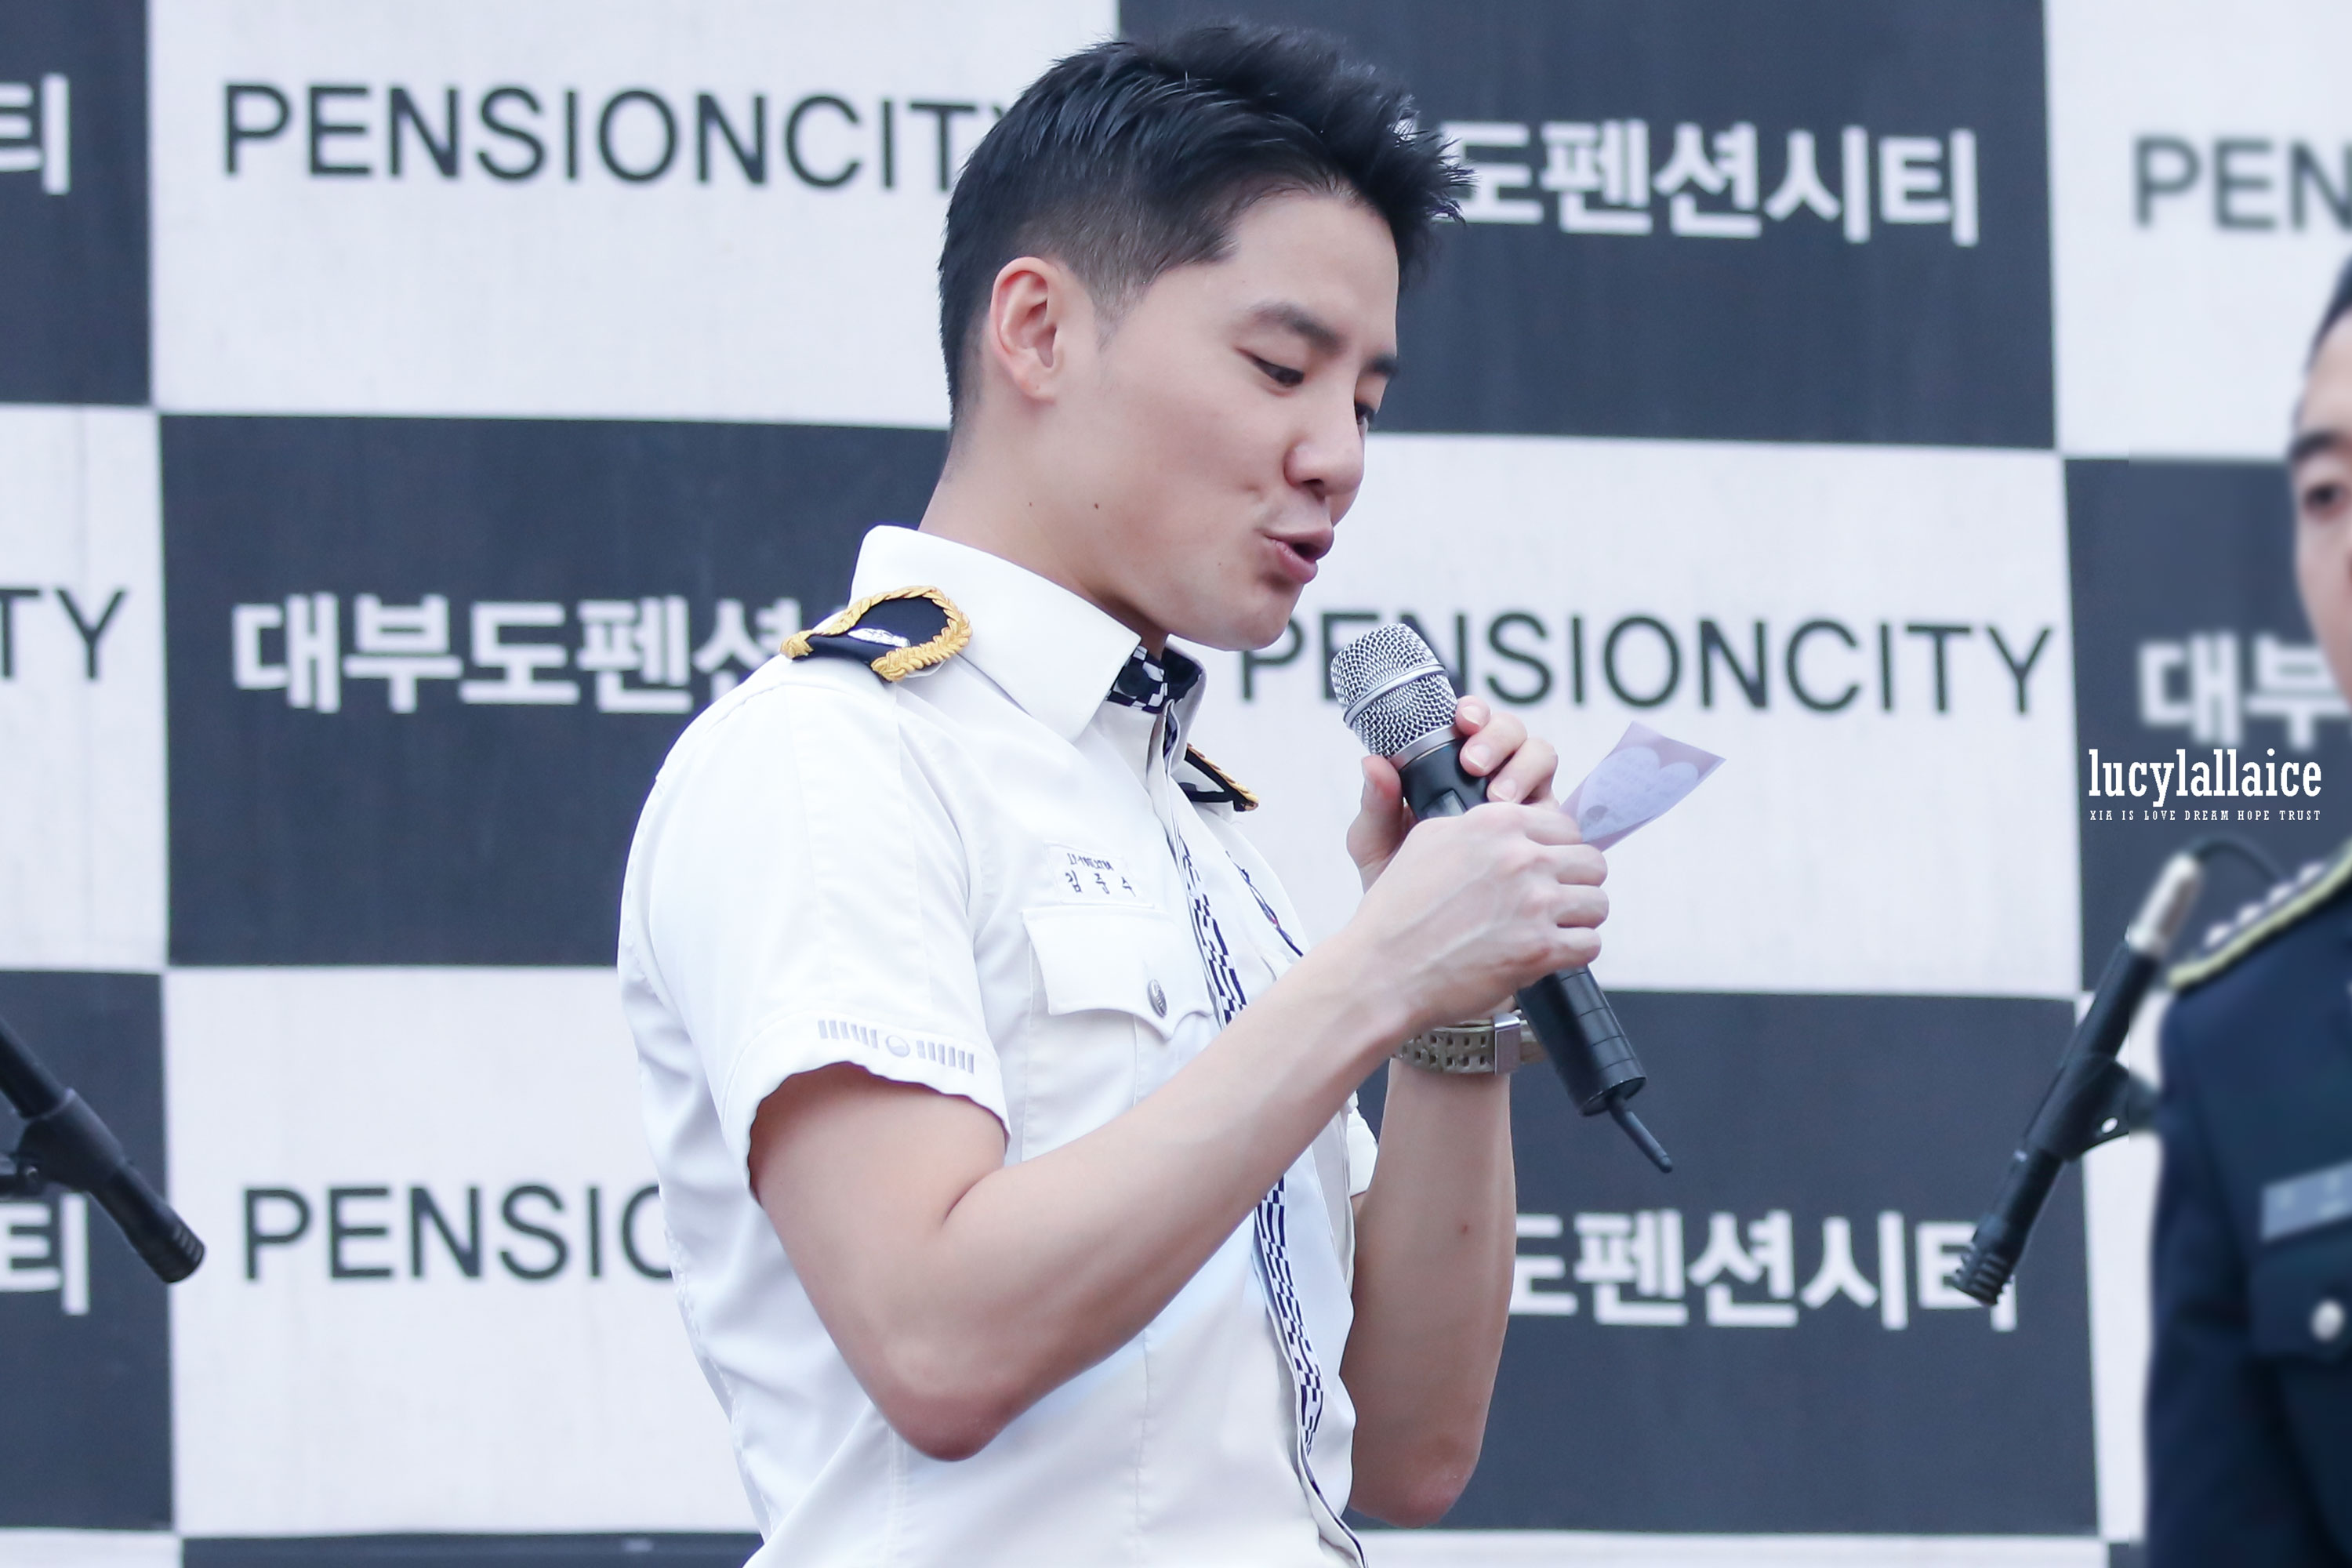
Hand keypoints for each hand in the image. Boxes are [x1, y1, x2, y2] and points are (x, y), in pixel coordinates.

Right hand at [1337, 800, 1606, 1038]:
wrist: (1383, 971)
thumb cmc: (1396, 913)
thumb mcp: (1423, 841)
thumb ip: (1469, 821)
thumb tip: (1494, 806)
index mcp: (1495, 824)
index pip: (1564, 826)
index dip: (1558, 851)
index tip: (1545, 871)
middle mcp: (1520, 857)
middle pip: (1590, 862)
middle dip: (1575, 884)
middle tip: (1553, 903)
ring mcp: (1534, 903)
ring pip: (1597, 902)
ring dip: (1578, 919)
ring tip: (1553, 930)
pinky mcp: (1540, 949)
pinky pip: (1590, 944)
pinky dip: (1573, 953)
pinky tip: (1549, 954)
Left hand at [1346, 696, 1561, 890]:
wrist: (1424, 943)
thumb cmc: (1399, 888)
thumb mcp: (1376, 849)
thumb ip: (1375, 807)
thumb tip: (1373, 762)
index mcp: (1450, 771)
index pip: (1472, 725)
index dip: (1474, 712)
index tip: (1462, 720)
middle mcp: (1492, 779)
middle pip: (1513, 734)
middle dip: (1498, 738)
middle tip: (1474, 764)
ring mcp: (1524, 805)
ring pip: (1541, 759)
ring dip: (1523, 767)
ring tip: (1500, 798)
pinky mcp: (1548, 836)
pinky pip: (1559, 810)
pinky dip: (1546, 808)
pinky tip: (1525, 828)